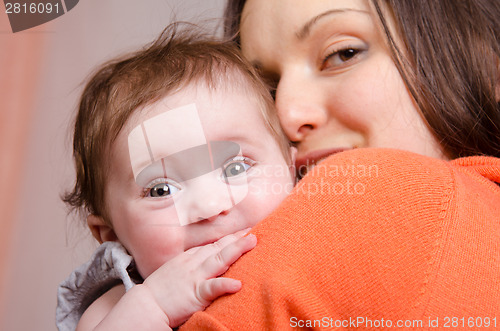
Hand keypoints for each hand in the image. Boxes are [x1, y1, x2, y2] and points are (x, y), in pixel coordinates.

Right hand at [142, 228, 256, 326]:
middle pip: (218, 247)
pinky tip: (238, 284)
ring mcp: (195, 277)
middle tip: (251, 231)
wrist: (144, 306)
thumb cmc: (157, 291)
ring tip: (251, 242)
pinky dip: (225, 284)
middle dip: (236, 238)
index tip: (240, 232)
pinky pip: (212, 288)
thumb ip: (188, 266)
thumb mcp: (173, 271)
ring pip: (219, 259)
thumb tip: (201, 263)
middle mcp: (193, 264)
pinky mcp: (195, 294)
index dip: (227, 238)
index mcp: (188, 259)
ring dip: (236, 249)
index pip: (211, 245)